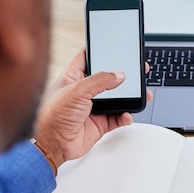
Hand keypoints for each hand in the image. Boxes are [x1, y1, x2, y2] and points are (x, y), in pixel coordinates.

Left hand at [33, 49, 150, 170]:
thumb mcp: (76, 90)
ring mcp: (93, 108)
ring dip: (130, 97)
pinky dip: (126, 116)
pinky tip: (127, 114)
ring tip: (142, 93)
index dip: (100, 52)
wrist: (53, 145)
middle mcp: (83, 92)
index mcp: (73, 77)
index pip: (88, 58)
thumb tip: (119, 75)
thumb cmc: (52, 116)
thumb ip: (100, 80)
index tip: (115, 48)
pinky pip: (118, 118)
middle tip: (137, 70)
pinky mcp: (100, 123)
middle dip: (123, 75)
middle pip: (108, 79)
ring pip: (117, 99)